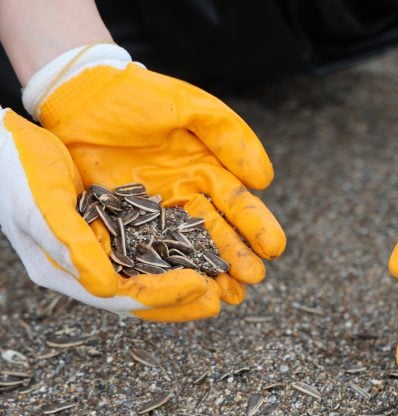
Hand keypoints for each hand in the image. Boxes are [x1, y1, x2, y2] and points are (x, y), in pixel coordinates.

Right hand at [0, 108, 221, 320]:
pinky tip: (206, 249)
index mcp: (68, 272)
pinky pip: (153, 247)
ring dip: (189, 279)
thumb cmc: (17, 171)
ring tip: (226, 283)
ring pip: (153, 274)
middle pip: (145, 294)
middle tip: (225, 297)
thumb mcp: (44, 205)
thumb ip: (74, 246)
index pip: (125, 295)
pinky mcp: (115, 228)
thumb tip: (108, 290)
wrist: (5, 142)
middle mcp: (89, 267)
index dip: (165, 295)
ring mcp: (102, 249)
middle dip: (185, 298)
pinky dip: (180, 252)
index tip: (202, 287)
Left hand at [23, 44, 285, 301]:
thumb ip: (230, 137)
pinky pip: (146, 251)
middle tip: (253, 279)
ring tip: (228, 296)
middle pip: (217, 233)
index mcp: (207, 171)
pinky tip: (181, 290)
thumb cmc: (139, 95)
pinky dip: (165, 271)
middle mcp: (185, 196)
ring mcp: (154, 213)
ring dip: (209, 273)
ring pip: (186, 249)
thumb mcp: (191, 107)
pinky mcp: (122, 222)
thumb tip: (264, 180)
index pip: (237, 203)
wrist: (80, 95)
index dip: (257, 226)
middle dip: (238, 257)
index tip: (274, 248)